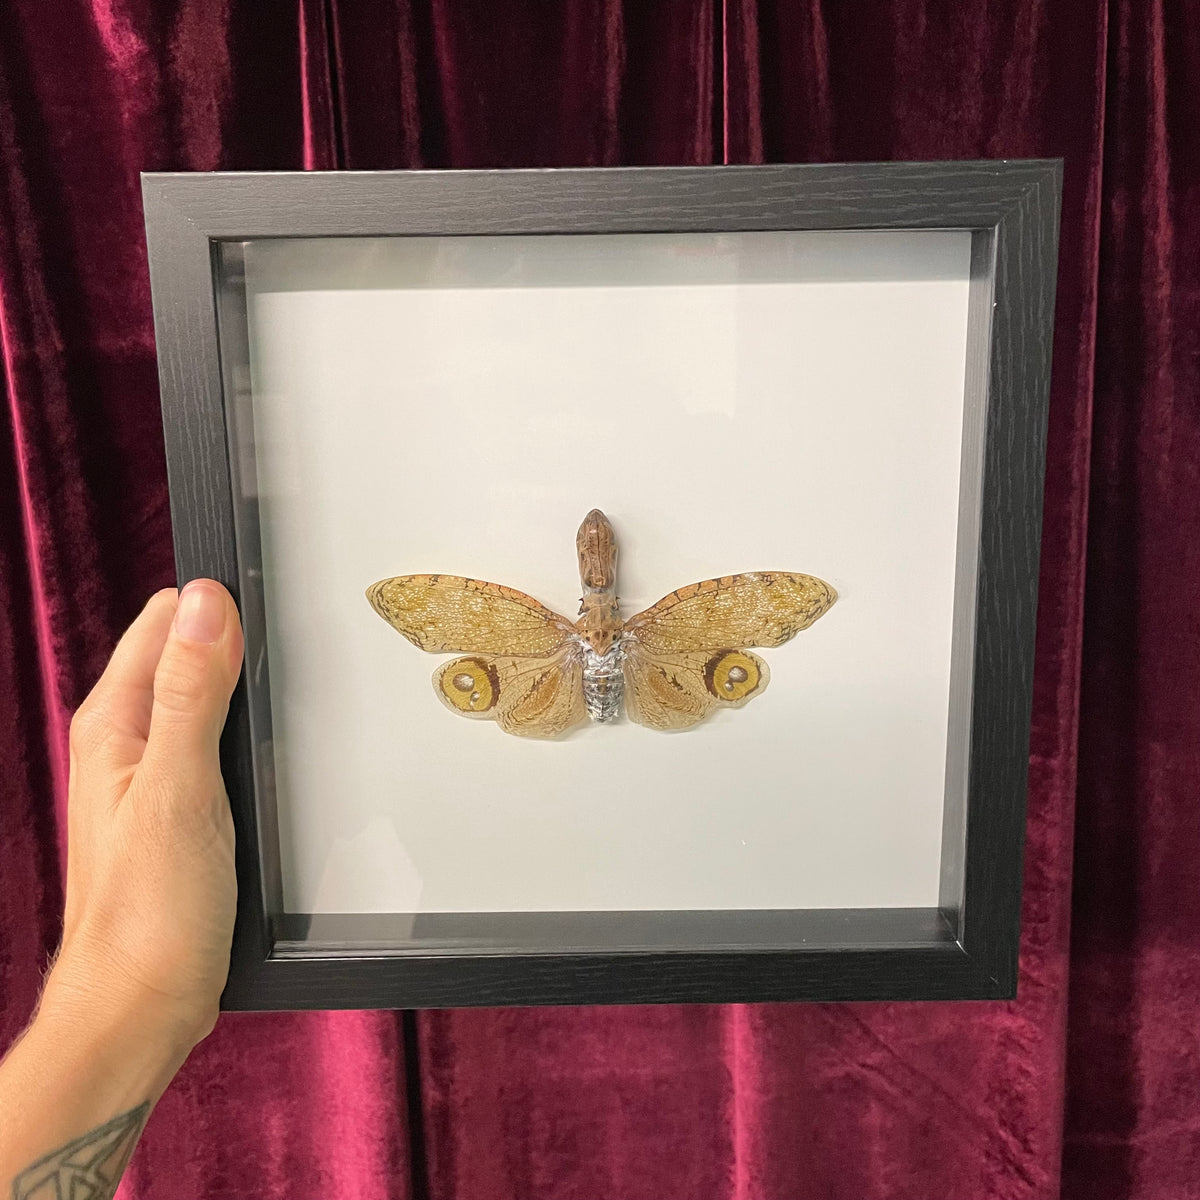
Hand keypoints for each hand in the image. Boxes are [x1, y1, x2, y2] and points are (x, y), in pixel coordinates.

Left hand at [45, 582, 243, 1053]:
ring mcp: (158, 776)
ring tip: (289, 694)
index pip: (163, 621)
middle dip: (237, 645)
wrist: (145, 1006)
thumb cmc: (148, 914)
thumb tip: (205, 605)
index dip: (215, 606)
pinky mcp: (187, 809)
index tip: (266, 607)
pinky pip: (221, 746)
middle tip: (289, 654)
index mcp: (113, 724)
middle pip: (188, 655)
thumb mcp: (179, 788)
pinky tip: (276, 752)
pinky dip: (251, 737)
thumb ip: (191, 692)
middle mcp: (129, 743)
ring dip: (247, 692)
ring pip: (209, 700)